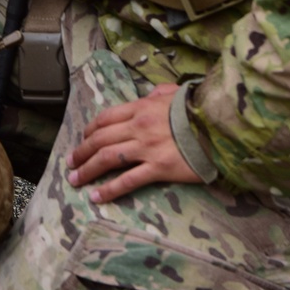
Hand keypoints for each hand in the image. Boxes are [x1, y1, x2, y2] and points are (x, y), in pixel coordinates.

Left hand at [66, 84, 200, 202]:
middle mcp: (138, 127)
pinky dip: (109, 189)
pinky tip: (96, 196)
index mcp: (141, 108)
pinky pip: (128, 180)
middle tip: (70, 163)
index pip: (105, 118)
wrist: (219, 126)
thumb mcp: (175, 93)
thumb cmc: (198, 110)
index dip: (89, 130)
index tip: (82, 138)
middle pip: (100, 139)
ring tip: (75, 180)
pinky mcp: (158, 168)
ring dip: (87, 170)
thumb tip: (151, 94)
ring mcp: (147, 148)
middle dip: (81, 152)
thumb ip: (159, 94)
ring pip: (108, 158)